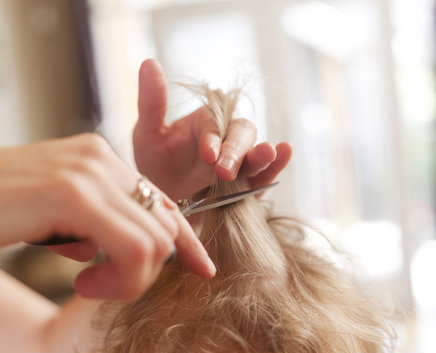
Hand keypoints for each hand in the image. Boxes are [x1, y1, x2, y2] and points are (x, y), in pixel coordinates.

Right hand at [0, 134, 214, 299]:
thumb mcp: (54, 220)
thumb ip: (96, 225)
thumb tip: (136, 250)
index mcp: (97, 159)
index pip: (160, 203)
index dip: (186, 239)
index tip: (201, 268)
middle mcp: (98, 157)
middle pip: (164, 223)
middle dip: (149, 268)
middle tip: (101, 286)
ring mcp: (87, 171)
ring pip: (156, 239)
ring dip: (132, 279)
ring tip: (87, 285)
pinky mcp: (71, 193)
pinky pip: (134, 247)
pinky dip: (121, 278)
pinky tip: (81, 284)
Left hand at [133, 59, 292, 200]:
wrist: (163, 204)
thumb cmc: (155, 167)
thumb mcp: (147, 134)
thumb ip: (151, 101)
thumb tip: (149, 62)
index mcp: (205, 123)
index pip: (214, 125)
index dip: (214, 138)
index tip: (207, 156)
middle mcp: (226, 138)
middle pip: (240, 134)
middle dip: (235, 151)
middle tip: (224, 171)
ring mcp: (240, 162)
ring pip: (256, 154)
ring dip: (262, 155)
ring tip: (269, 153)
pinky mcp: (248, 186)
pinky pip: (265, 176)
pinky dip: (276, 167)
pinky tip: (285, 153)